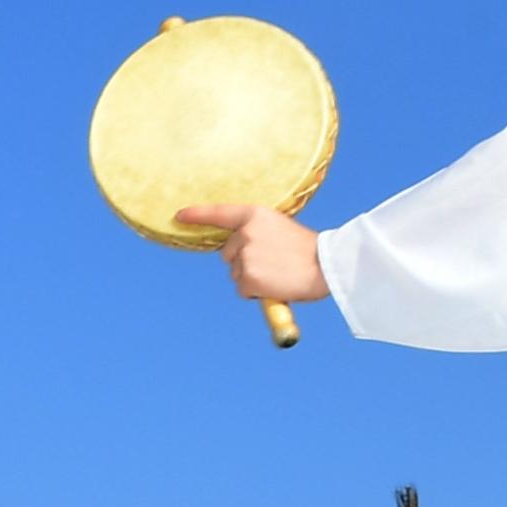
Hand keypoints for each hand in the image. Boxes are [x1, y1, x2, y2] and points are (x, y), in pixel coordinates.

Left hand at [171, 206, 329, 307]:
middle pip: (228, 253)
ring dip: (252, 279)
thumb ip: (257, 233)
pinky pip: (243, 290)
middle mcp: (245, 232)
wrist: (326, 265)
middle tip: (274, 264)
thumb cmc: (308, 250)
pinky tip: (276, 285)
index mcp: (255, 214)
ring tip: (279, 274)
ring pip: (236, 274)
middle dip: (243, 262)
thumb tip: (239, 251)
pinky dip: (256, 293)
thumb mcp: (280, 229)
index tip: (179, 216)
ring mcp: (244, 255)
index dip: (197, 215)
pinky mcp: (247, 277)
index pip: (219, 213)